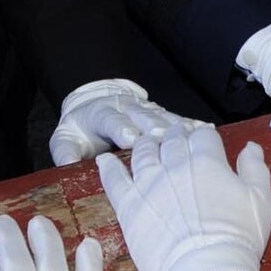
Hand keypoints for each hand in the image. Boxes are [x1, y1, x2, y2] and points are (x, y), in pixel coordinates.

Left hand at [49, 78, 188, 165]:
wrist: (95, 104)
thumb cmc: (81, 131)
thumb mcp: (65, 140)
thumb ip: (66, 152)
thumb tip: (69, 165)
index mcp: (100, 114)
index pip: (111, 120)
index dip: (120, 127)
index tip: (130, 138)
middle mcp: (125, 108)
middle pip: (140, 115)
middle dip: (152, 125)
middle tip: (163, 138)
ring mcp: (144, 109)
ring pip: (161, 115)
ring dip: (175, 124)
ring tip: (191, 134)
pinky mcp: (159, 114)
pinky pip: (176, 118)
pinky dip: (190, 123)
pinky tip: (205, 129)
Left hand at [96, 124, 270, 270]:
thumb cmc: (238, 238)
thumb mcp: (260, 200)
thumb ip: (254, 168)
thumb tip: (249, 146)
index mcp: (207, 161)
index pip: (203, 136)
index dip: (204, 135)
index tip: (205, 140)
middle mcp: (175, 166)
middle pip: (172, 140)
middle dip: (176, 135)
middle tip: (177, 138)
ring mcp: (148, 185)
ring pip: (143, 153)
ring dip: (147, 144)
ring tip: (148, 143)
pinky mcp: (129, 206)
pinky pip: (114, 180)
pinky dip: (108, 167)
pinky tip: (105, 160)